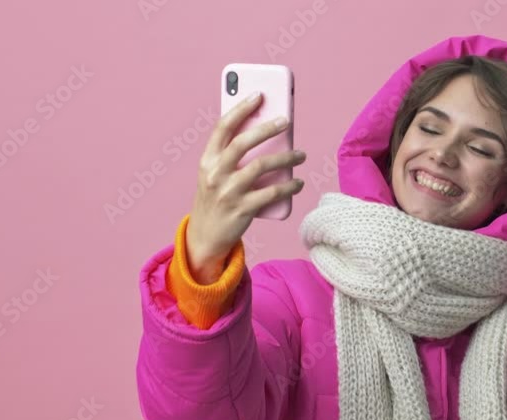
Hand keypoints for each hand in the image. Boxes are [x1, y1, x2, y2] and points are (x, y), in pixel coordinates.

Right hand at [186, 92, 306, 282]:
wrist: (205, 237)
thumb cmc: (215, 199)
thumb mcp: (214, 175)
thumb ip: (231, 156)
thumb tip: (265, 133)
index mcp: (207, 161)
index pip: (222, 127)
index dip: (240, 108)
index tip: (259, 95)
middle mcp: (215, 174)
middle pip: (243, 143)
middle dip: (267, 128)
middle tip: (286, 121)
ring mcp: (228, 192)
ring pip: (261, 166)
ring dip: (286, 158)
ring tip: (301, 155)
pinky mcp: (242, 210)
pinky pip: (271, 193)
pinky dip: (288, 186)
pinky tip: (298, 182)